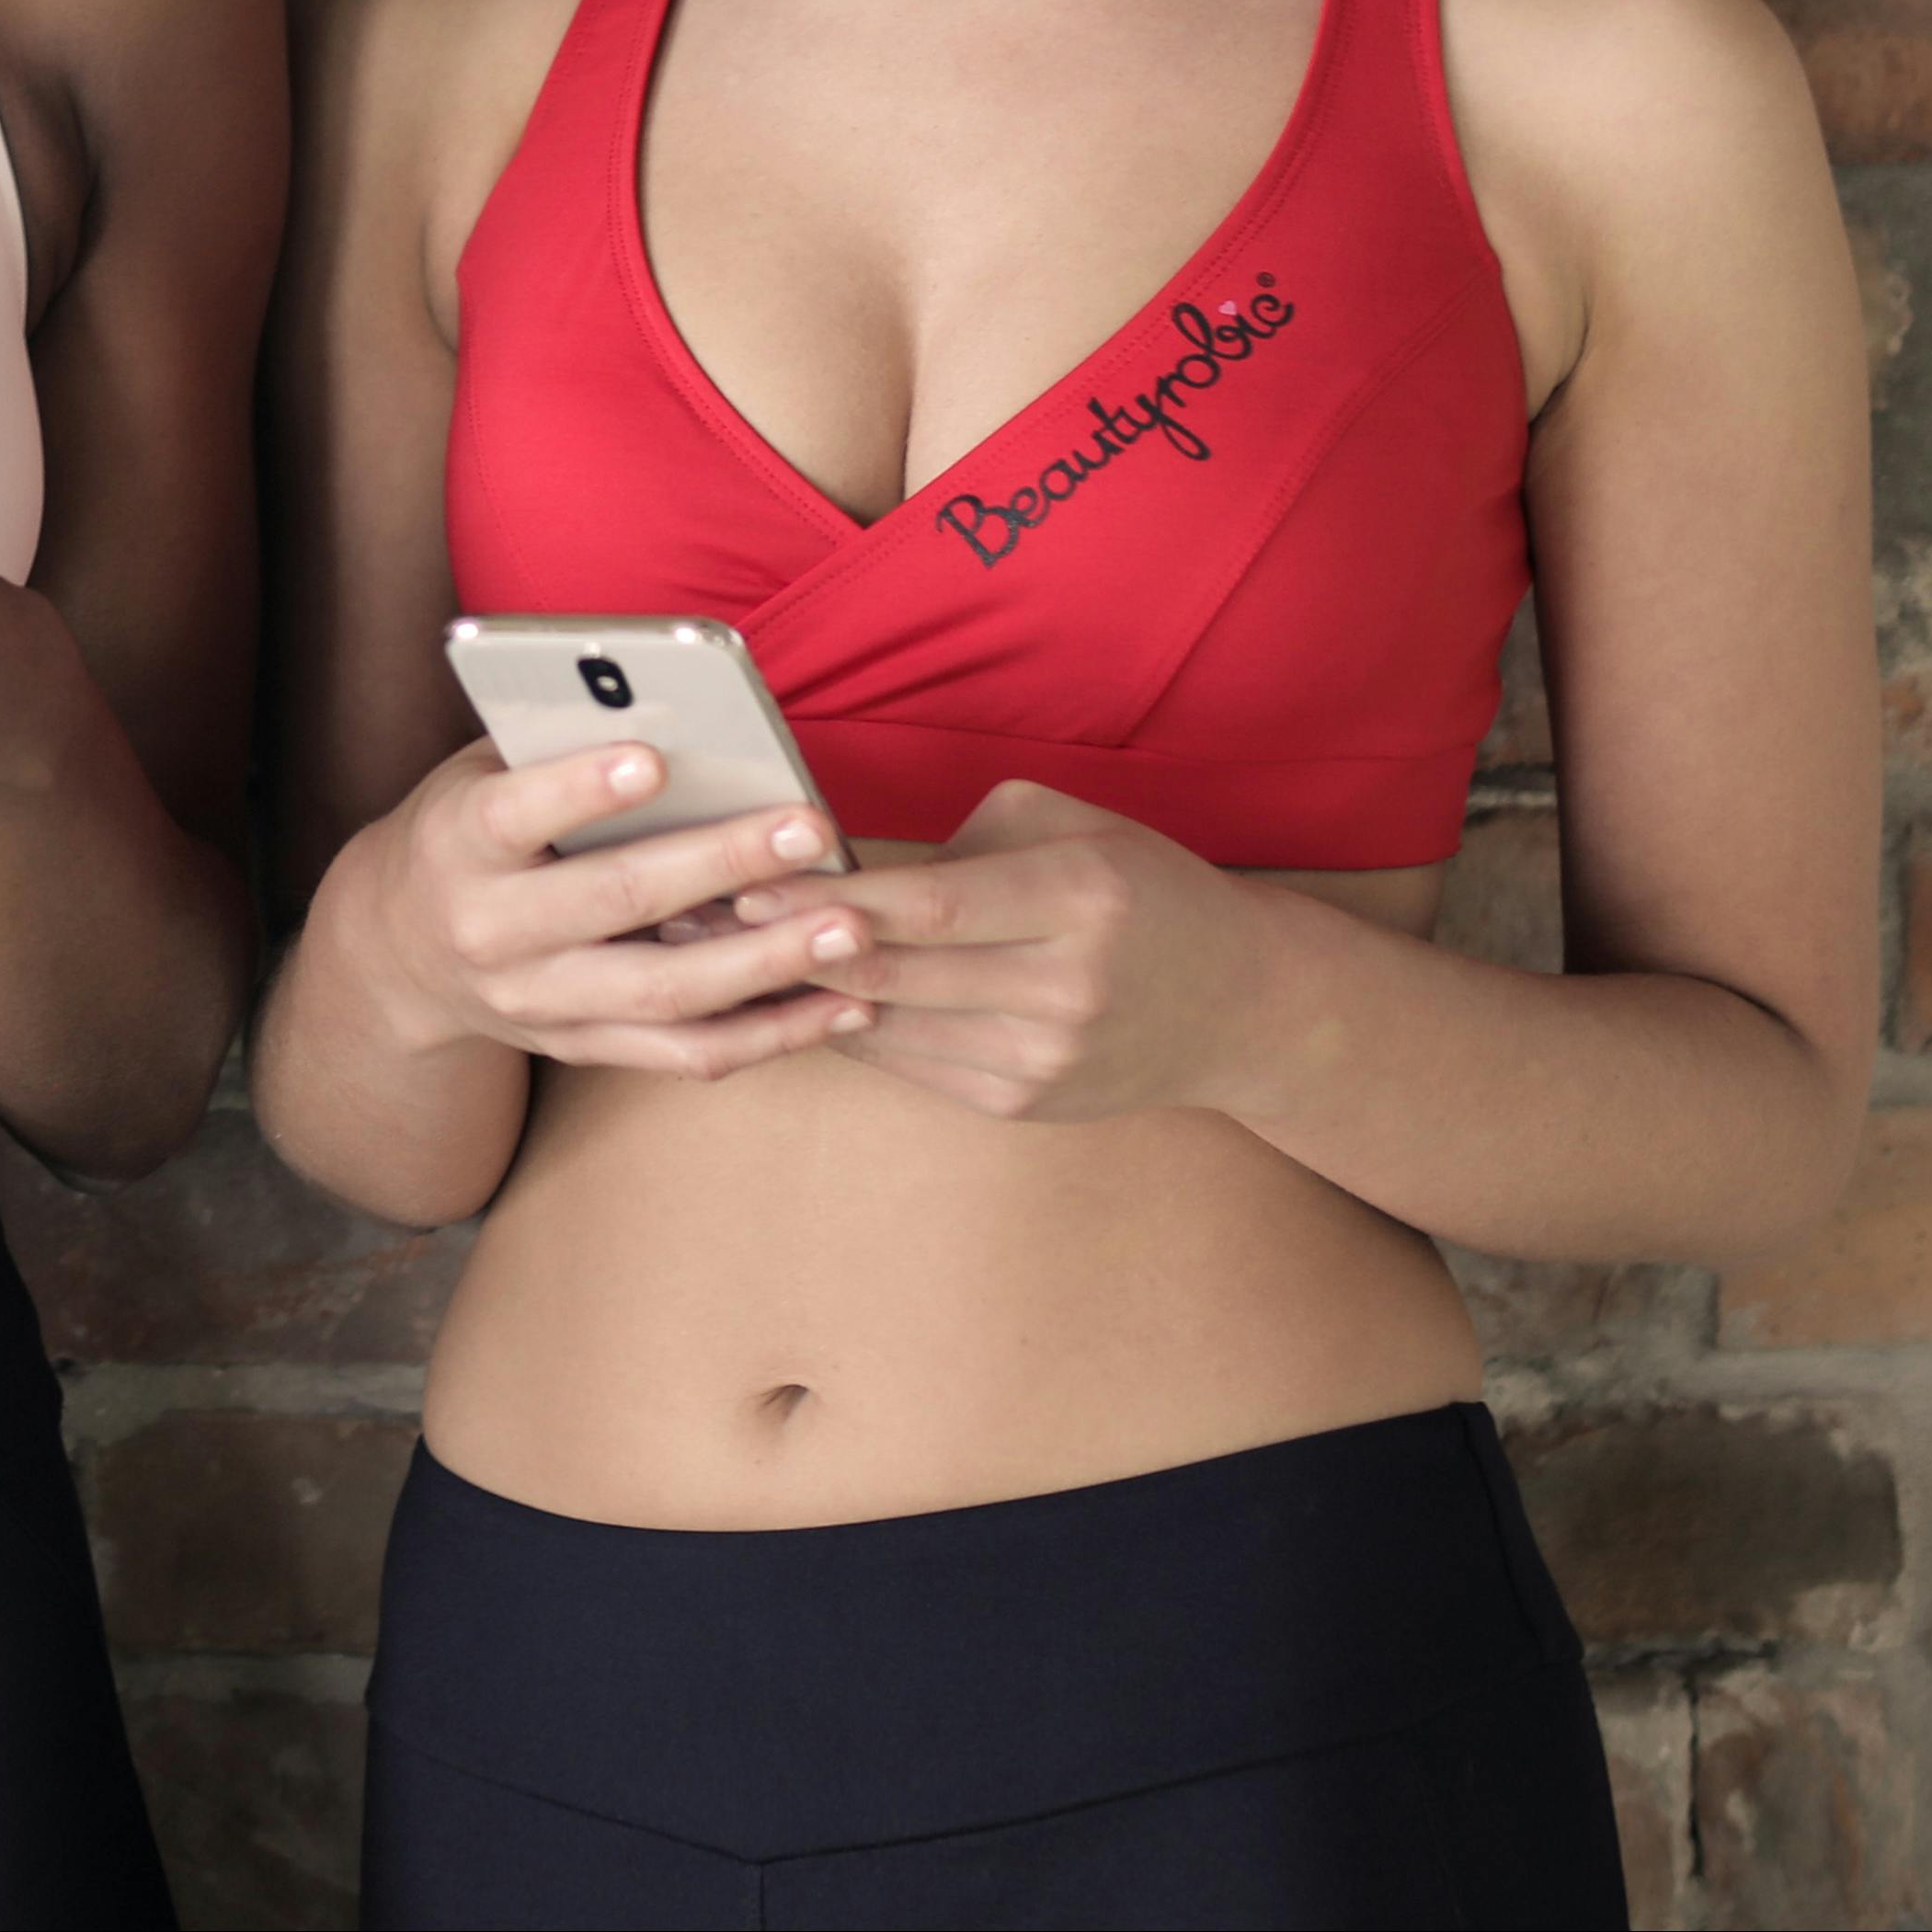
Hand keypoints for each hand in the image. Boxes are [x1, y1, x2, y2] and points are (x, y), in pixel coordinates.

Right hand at [324, 734, 869, 1078]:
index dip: (581, 790)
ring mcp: (541, 1002)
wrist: (399, 951)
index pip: (516, 815)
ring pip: (664, 993)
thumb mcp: (481, 773)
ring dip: (766, 963)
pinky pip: (689, 1055)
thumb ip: (558, 749)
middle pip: (614, 900)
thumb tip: (682, 716)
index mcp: (459, 844)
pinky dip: (772, 1035)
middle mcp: (494, 931)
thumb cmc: (468, 830)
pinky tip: (843, 1003)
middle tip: (808, 829)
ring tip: (848, 928)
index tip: (653, 759)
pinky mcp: (585, 1047)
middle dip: (720, 863)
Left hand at [724, 777, 1268, 1124]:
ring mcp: (1041, 1059)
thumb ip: (957, 844)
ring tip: (712, 960)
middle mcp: (1062, 989)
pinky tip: (788, 999)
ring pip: (887, 1026)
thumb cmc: (1141, 890)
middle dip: (785, 947)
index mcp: (1077, 900)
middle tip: (691, 919)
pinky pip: (907, 1060)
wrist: (1239, 1007)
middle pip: (894, 974)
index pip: (929, 905)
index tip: (744, 884)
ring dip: (797, 994)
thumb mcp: (1068, 829)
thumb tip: (839, 867)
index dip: (828, 899)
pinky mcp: (1020, 1103)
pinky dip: (846, 1027)